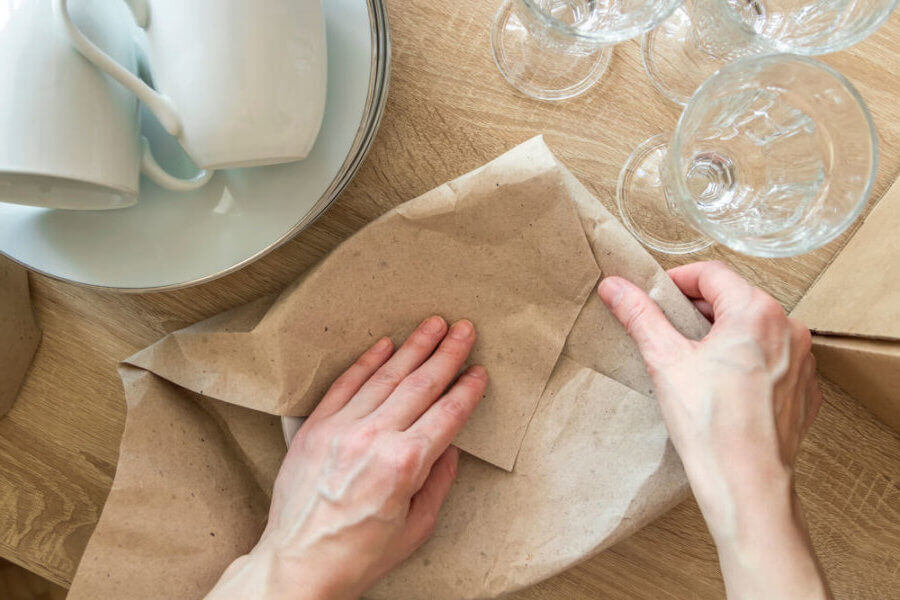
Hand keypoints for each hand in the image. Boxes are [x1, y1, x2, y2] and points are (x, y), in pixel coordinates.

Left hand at [206, 317, 485, 599]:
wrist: (298, 565)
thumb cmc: (359, 556)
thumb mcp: (416, 528)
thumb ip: (438, 482)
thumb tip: (449, 447)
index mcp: (405, 465)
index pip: (447, 414)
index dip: (467, 390)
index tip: (479, 371)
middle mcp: (374, 438)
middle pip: (420, 385)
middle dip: (447, 353)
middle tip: (465, 329)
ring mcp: (341, 429)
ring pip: (385, 377)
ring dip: (413, 347)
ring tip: (433, 325)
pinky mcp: (315, 428)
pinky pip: (345, 385)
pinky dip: (366, 362)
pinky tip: (385, 344)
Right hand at [599, 261, 829, 599]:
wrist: (746, 483)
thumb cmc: (709, 423)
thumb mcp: (665, 361)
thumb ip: (639, 316)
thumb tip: (614, 286)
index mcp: (756, 311)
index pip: (711, 274)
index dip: (676, 281)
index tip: (654, 297)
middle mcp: (788, 329)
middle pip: (735, 300)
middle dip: (698, 310)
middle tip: (667, 332)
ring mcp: (802, 361)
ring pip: (755, 331)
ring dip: (723, 336)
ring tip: (693, 362)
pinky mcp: (805, 391)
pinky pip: (772, 361)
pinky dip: (747, 363)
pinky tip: (722, 388)